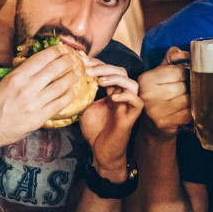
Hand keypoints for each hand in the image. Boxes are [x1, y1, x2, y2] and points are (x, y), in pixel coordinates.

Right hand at [0, 43, 81, 154]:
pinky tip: (74, 91)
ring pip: (61, 85)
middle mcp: (27, 88)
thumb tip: (35, 68)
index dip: (57, 51)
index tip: (64, 48)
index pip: (42, 58)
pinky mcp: (38, 119)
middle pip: (55, 69)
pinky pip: (60, 104)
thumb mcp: (0, 84)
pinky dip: (70, 95)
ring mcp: (34, 104)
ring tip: (79, 72)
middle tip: (76, 58)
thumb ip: (19, 76)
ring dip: (73, 77)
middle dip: (69, 61)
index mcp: (15, 77)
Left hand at [79, 57, 143, 174]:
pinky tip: (113, 97)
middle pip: (121, 72)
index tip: (81, 61)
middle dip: (104, 67)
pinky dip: (127, 96)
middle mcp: (122, 95)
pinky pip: (137, 102)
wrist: (101, 151)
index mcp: (112, 91)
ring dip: (116, 78)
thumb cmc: (95, 130)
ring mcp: (128, 105)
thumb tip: (75, 77)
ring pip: (132, 84)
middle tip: (88, 69)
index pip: (109, 70)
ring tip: (100, 80)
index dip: (97, 63)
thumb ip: (85, 92)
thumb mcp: (85, 106)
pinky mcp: (132, 117)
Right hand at [137, 47, 190, 136]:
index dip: (184, 76)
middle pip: (183, 86)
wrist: (151, 126)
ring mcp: (154, 109)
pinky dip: (189, 113)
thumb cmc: (159, 95)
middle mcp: (147, 93)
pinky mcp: (163, 122)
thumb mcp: (161, 73)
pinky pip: (188, 113)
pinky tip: (182, 113)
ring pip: (187, 100)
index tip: (180, 81)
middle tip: (180, 94)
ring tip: (181, 104)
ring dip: (189, 102)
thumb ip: (172, 58)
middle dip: (187, 90)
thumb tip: (184, 53)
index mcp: (146, 78)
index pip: (178, 71)